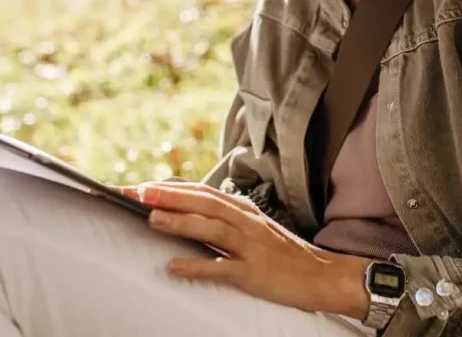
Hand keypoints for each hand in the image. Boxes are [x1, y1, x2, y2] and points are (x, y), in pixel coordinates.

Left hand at [121, 181, 371, 318]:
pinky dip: (197, 266)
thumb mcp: (255, 231)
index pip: (203, 192)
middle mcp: (247, 222)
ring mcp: (251, 246)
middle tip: (138, 192)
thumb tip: (192, 216)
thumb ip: (226, 222)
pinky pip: (222, 268)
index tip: (143, 185)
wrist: (323, 276)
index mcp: (244, 211)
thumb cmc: (285, 255)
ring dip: (180, 222)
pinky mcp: (255, 272)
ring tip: (152, 218)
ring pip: (211, 229)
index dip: (172, 188)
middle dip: (170, 196)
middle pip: (204, 203)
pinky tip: (175, 267)